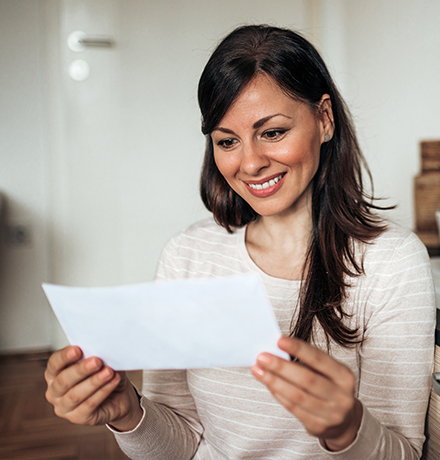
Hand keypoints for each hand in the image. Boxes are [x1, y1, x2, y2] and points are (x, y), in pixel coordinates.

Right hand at [45, 346, 142, 430]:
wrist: (119, 396)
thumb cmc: (104, 374)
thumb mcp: (99, 362)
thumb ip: (94, 355)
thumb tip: (100, 348)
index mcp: (55, 374)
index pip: (54, 363)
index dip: (64, 356)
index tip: (77, 349)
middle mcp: (54, 392)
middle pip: (63, 381)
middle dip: (80, 370)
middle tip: (97, 361)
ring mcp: (64, 408)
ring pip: (75, 394)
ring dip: (94, 382)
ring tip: (109, 371)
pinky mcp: (78, 418)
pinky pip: (89, 404)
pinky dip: (103, 391)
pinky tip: (113, 381)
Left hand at [251, 336, 361, 450]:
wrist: (345, 420)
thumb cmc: (329, 387)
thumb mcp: (327, 372)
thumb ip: (306, 362)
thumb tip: (277, 350)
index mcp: (344, 376)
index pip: (319, 359)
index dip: (298, 348)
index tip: (279, 340)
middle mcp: (341, 396)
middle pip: (306, 379)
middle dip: (281, 367)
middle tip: (261, 357)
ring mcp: (332, 414)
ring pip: (297, 396)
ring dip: (274, 381)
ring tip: (258, 370)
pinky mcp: (319, 426)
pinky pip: (293, 408)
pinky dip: (278, 394)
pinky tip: (268, 384)